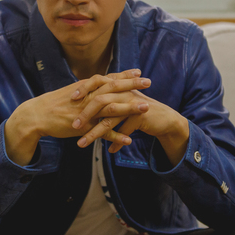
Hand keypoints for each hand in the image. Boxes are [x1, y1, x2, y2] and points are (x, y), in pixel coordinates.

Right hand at [4, 69, 150, 164]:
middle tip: (149, 81)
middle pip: (113, 88)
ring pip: (111, 108)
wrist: (36, 115)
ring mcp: (86, 111)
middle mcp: (87, 96)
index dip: (124, 75)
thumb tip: (97, 86)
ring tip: (146, 107)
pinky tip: (129, 139)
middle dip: (132, 84)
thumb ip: (86, 90)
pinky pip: (102, 131)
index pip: (108, 78)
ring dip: (129, 107)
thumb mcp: (71, 92)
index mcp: (85, 87)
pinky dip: (116, 135)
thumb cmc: (53, 104)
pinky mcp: (83, 127)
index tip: (139, 71)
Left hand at [72, 85, 188, 165]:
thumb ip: (106, 100)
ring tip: (82, 144)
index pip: (96, 82)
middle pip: (100, 101)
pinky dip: (116, 143)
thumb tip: (84, 103)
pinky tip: (109, 152)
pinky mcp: (141, 116)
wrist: (163, 118)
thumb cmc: (137, 110)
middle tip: (73, 126)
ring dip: (94, 134)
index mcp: (117, 86)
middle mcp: (124, 92)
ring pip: (109, 120)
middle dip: (85, 115)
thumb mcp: (121, 102)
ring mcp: (132, 104)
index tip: (70, 99)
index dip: (83, 89)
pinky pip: (124, 132)